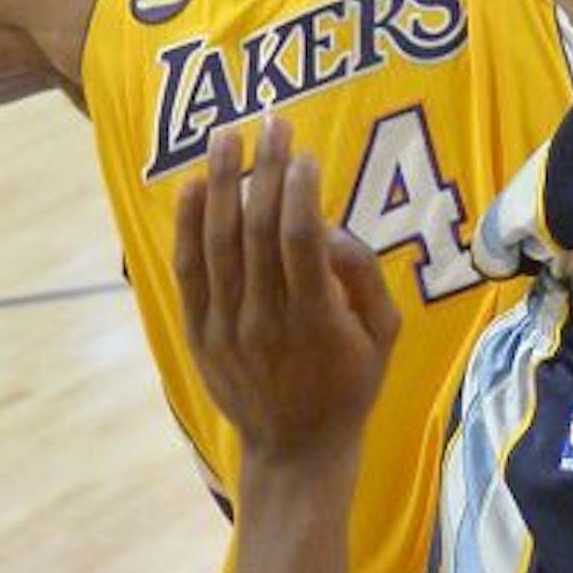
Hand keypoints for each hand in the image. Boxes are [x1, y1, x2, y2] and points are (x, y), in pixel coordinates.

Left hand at [174, 115, 397, 465]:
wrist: (295, 449)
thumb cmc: (350, 386)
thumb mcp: (383, 335)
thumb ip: (363, 277)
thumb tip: (330, 227)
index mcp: (316, 320)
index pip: (300, 239)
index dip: (299, 190)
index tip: (304, 153)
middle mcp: (265, 319)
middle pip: (257, 230)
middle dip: (265, 169)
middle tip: (273, 123)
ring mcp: (226, 327)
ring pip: (218, 243)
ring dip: (222, 182)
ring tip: (227, 135)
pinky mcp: (199, 333)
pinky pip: (189, 271)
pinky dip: (189, 225)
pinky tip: (195, 185)